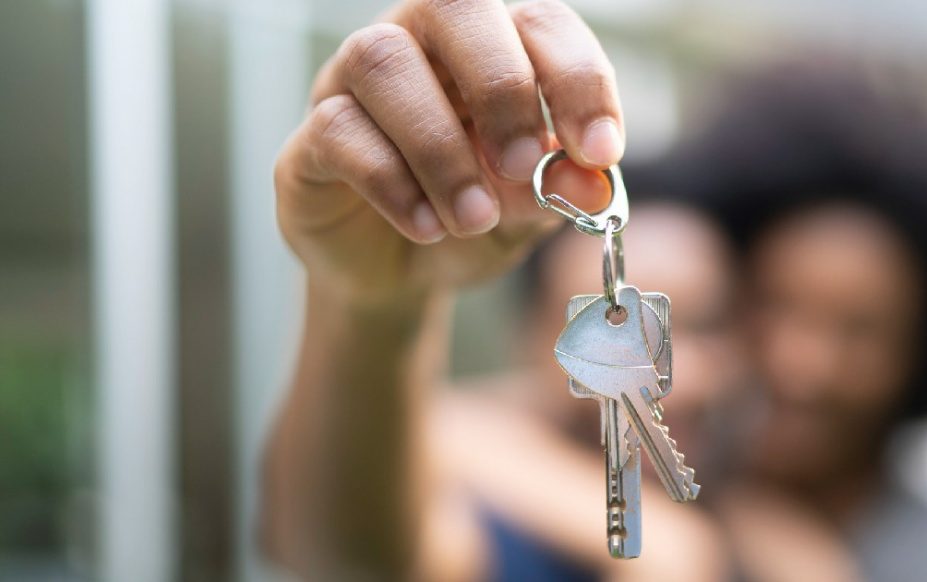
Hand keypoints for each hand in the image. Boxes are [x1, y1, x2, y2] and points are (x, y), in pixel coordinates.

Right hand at [275, 0, 619, 308]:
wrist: (400, 275)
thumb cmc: (473, 219)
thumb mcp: (532, 213)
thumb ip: (562, 190)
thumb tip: (592, 182)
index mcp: (493, 43)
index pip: (540, 22)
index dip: (578, 79)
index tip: (599, 151)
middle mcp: (421, 41)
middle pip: (454, 6)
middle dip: (502, 88)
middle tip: (524, 165)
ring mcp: (355, 81)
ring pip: (384, 63)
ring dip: (440, 147)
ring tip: (474, 217)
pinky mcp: (311, 135)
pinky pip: (338, 129)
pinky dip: (393, 183)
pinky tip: (427, 227)